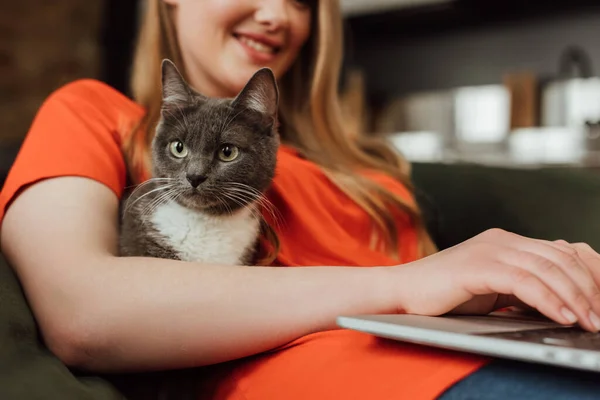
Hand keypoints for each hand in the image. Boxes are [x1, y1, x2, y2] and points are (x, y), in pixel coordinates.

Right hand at [392, 229, 599, 331]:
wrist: (402, 292)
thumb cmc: (444, 295)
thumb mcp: (493, 288)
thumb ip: (523, 287)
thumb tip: (562, 303)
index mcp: (507, 242)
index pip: (563, 251)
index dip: (591, 273)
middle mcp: (501, 240)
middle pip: (561, 258)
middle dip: (589, 289)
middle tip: (599, 318)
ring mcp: (488, 250)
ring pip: (547, 268)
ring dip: (574, 298)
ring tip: (588, 322)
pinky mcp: (476, 267)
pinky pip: (522, 281)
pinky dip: (547, 299)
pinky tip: (561, 316)